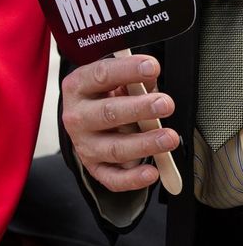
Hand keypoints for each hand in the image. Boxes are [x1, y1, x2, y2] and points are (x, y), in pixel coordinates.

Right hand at [60, 55, 177, 191]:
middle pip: (107, 113)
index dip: (126, 70)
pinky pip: (112, 178)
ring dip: (144, 144)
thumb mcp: (116, 82)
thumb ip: (134, 79)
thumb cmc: (106, 97)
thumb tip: (151, 77)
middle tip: (165, 104)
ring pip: (114, 148)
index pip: (100, 75)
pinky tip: (151, 173)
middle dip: (138, 109)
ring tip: (169, 138)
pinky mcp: (94, 167)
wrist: (86, 123)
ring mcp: (84, 144)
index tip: (152, 66)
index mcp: (78, 87)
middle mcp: (76, 116)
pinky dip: (132, 179)